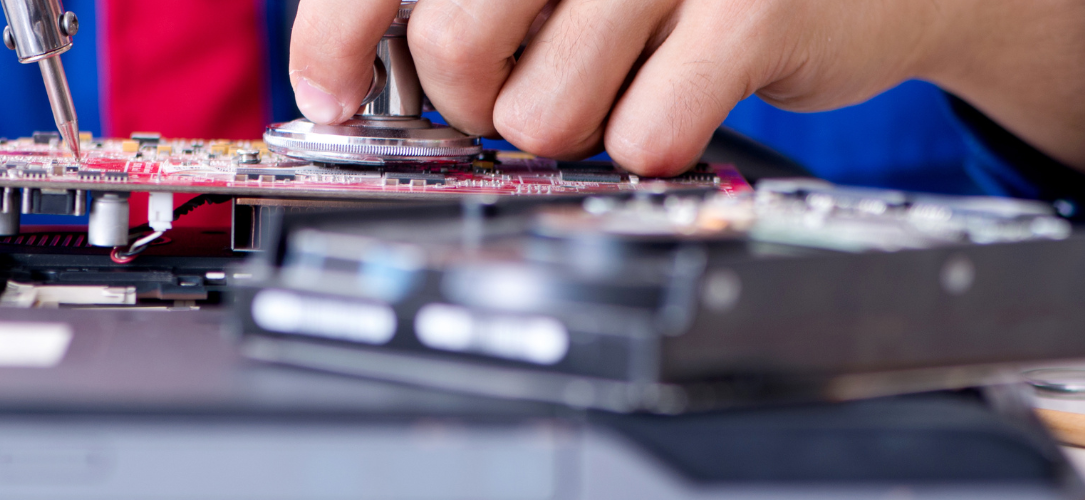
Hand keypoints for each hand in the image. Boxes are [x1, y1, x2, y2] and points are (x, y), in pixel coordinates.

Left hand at [289, 0, 1084, 183]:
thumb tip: (343, 78)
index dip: (336, 39)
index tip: (331, 99)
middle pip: (454, 44)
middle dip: (471, 100)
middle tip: (511, 92)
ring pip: (542, 110)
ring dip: (571, 124)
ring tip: (620, 79)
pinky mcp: (753, 12)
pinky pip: (642, 138)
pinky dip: (652, 141)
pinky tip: (685, 95)